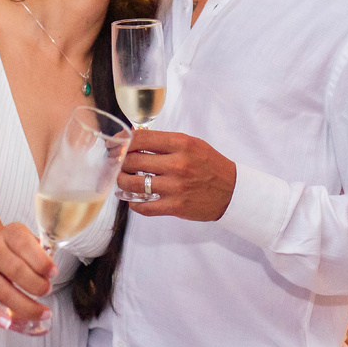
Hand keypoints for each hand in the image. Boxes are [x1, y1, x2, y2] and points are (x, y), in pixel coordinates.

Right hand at [0, 223, 56, 332]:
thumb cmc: (6, 245)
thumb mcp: (22, 237)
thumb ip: (38, 251)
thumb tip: (51, 271)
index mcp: (9, 235)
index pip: (25, 246)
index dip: (41, 262)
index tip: (53, 273)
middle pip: (16, 271)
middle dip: (36, 285)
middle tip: (47, 290)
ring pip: (2, 291)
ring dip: (25, 306)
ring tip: (41, 312)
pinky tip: (8, 323)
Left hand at [118, 129, 236, 220]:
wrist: (232, 191)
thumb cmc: (209, 164)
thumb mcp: (191, 144)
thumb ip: (165, 142)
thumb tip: (134, 139)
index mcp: (181, 144)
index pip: (141, 138)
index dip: (122, 141)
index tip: (115, 144)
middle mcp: (177, 164)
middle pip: (132, 161)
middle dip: (119, 162)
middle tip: (116, 163)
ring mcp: (176, 187)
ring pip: (133, 184)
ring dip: (122, 182)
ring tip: (122, 180)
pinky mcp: (175, 206)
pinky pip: (144, 207)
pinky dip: (133, 204)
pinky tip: (133, 199)